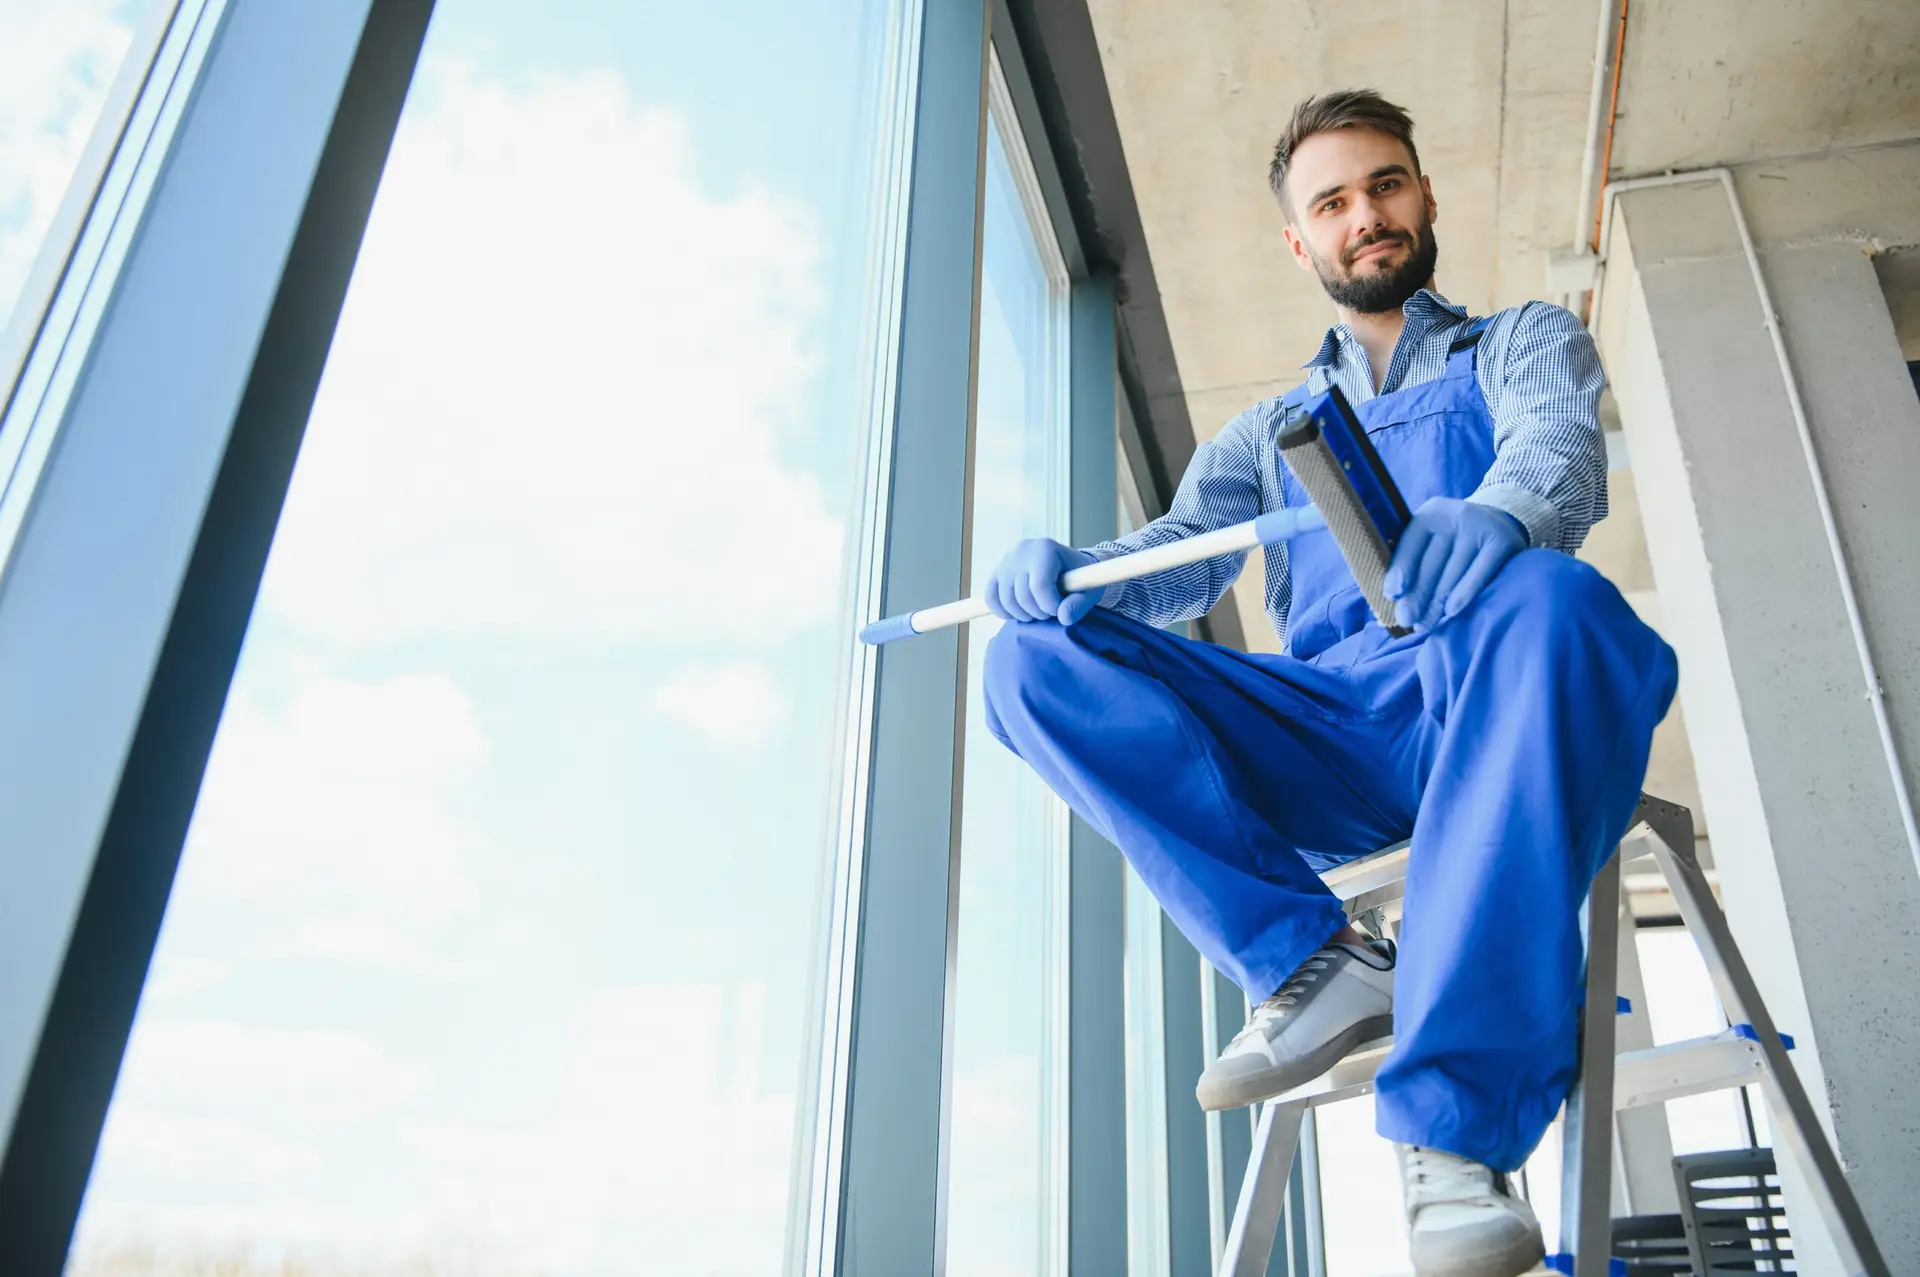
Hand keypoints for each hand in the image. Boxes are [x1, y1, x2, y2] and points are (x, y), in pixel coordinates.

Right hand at [986, 538, 1100, 624]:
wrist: (1063, 565)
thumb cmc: (1077, 578)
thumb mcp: (1087, 589)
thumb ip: (1079, 604)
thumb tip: (1063, 617)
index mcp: (1045, 548)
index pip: (1040, 586)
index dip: (1050, 606)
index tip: (1060, 610)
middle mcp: (1021, 550)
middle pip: (1022, 595)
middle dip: (1038, 613)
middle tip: (1050, 612)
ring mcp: (1005, 561)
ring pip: (1006, 600)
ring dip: (1022, 615)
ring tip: (1037, 612)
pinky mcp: (996, 572)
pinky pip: (991, 597)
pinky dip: (1002, 611)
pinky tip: (1016, 614)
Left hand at [1383, 498, 1526, 628]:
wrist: (1501, 523)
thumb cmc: (1455, 539)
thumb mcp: (1432, 538)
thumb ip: (1413, 559)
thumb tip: (1393, 596)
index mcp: (1430, 513)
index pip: (1411, 544)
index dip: (1400, 570)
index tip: (1392, 595)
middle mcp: (1454, 516)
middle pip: (1431, 562)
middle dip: (1416, 595)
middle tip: (1406, 620)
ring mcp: (1480, 527)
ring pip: (1453, 572)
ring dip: (1436, 603)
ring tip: (1424, 625)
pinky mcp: (1501, 541)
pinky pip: (1479, 573)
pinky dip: (1464, 593)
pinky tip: (1451, 612)